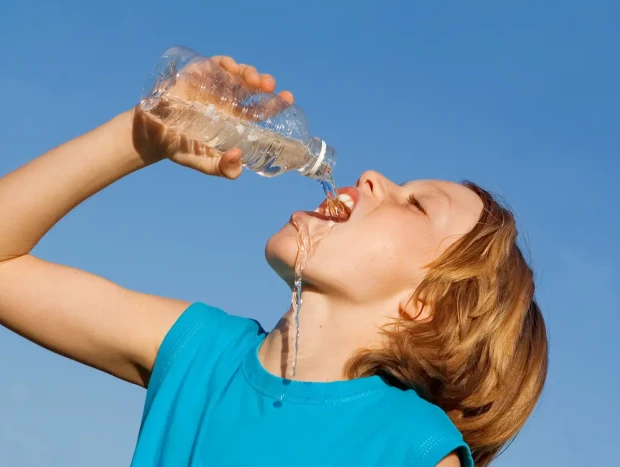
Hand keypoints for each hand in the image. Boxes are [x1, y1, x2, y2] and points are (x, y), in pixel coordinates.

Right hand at [131, 56, 294, 179]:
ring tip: (253, 80)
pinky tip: (232, 69)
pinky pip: (215, 64)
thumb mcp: (205, 163)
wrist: (152, 137)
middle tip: (270, 88)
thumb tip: (237, 157)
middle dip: (264, 83)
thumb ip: (222, 168)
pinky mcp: (196, 75)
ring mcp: (212, 86)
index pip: (260, 108)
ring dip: (249, 72)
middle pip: (252, 87)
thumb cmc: (182, 149)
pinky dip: (225, 63)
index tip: (288, 98)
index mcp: (234, 119)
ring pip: (237, 73)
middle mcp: (227, 100)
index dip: (275, 103)